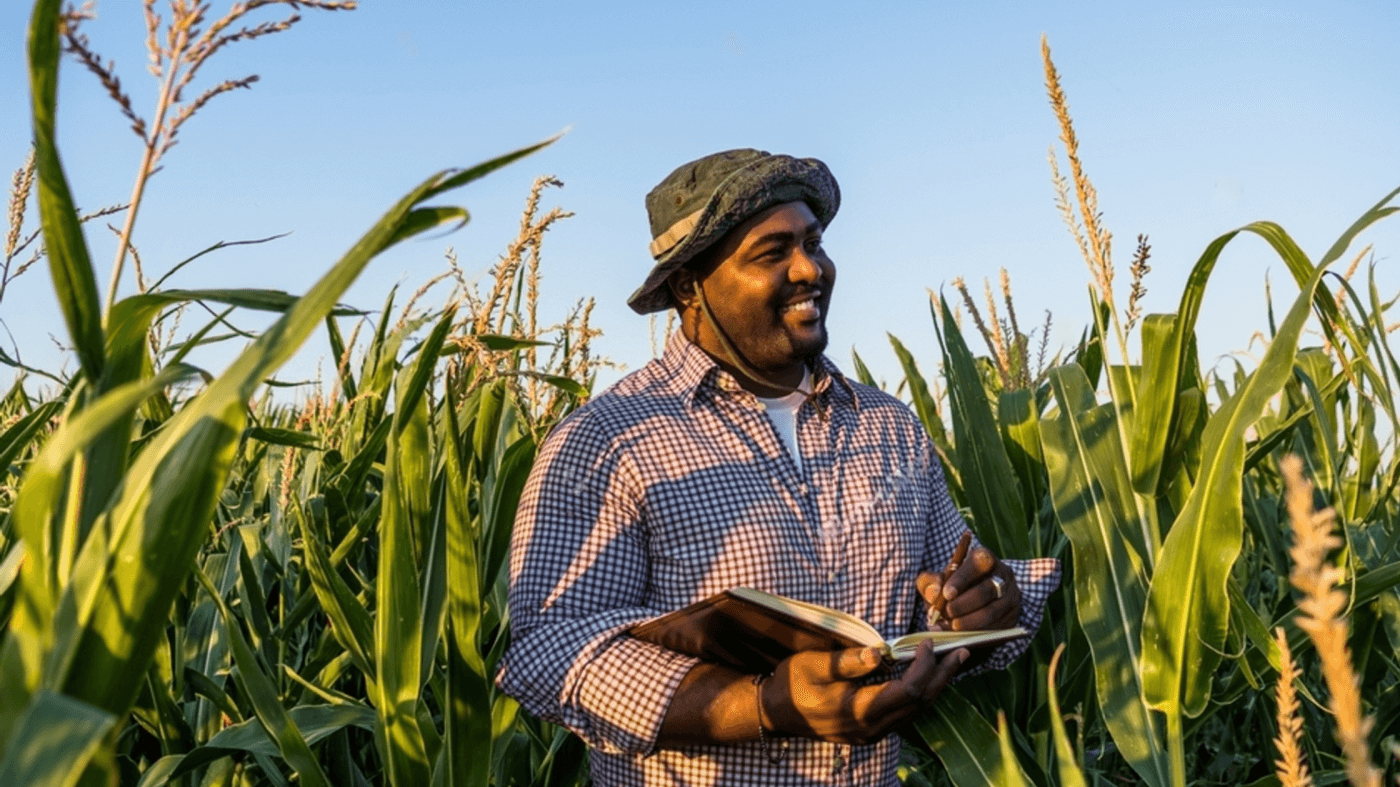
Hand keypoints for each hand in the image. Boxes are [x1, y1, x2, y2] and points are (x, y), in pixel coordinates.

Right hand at [760, 643, 966, 744]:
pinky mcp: (870, 730)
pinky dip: (920, 693)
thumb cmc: (792, 683)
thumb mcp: (813, 665)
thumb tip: (879, 653)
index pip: (906, 692)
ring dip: (935, 685)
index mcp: (858, 711)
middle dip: (941, 676)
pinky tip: (926, 676)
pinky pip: (904, 713)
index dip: (922, 668)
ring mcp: (871, 733)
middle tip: (959, 651)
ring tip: (951, 661)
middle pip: (918, 704)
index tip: (926, 643)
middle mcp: (870, 728)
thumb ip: (847, 662)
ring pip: (915, 712)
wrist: (774, 712)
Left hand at [917, 545, 1020, 632]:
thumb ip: (930, 581)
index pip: (977, 563)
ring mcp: (1011, 596)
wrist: (978, 596)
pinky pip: (996, 627)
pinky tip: (961, 634)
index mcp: (985, 557)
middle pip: (986, 590)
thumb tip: (933, 592)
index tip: (946, 594)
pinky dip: (977, 633)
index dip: (961, 579)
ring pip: (991, 612)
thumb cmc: (955, 584)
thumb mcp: (940, 577)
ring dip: (968, 622)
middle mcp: (1003, 574)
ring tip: (951, 626)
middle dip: (963, 605)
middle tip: (946, 613)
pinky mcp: (1012, 615)